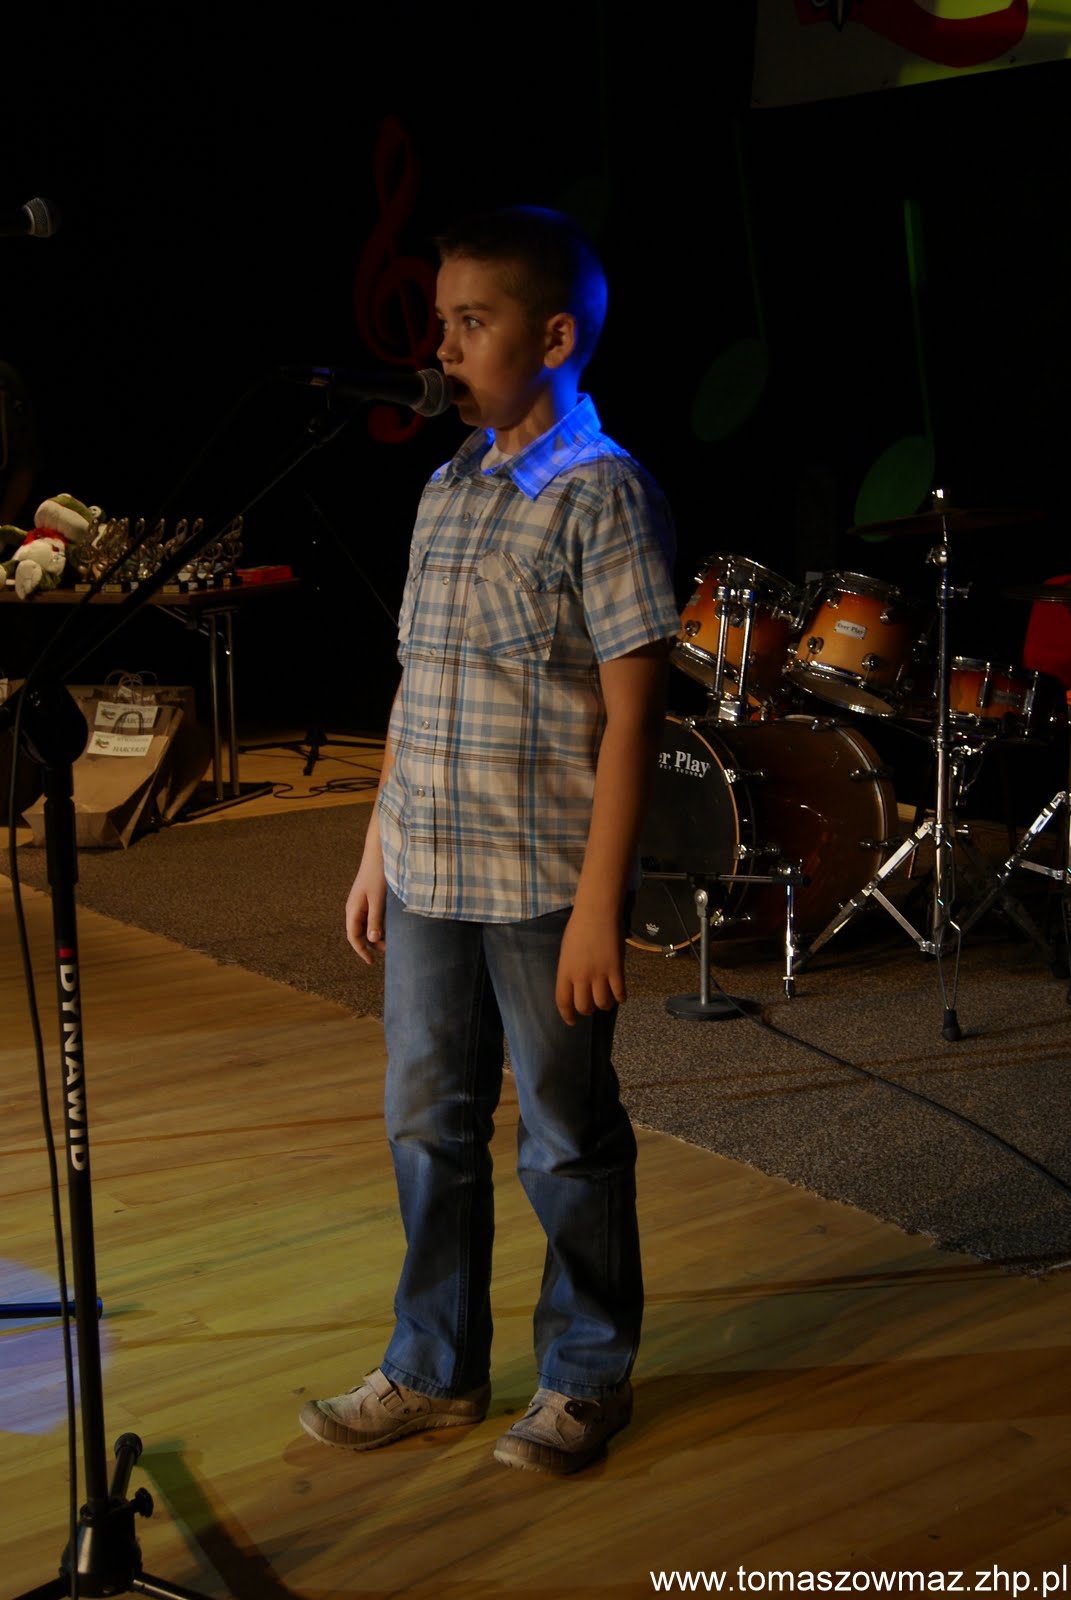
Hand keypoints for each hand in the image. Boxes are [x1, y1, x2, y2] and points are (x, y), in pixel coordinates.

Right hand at [345, 852, 386, 965]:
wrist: (379, 853)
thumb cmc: (378, 875)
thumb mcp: (378, 900)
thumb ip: (375, 920)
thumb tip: (372, 940)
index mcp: (353, 910)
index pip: (353, 937)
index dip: (361, 951)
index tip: (371, 962)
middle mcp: (355, 908)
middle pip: (360, 933)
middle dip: (372, 944)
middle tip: (389, 950)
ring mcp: (362, 903)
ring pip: (367, 925)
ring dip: (378, 934)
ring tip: (393, 939)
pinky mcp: (370, 899)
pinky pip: (373, 917)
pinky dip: (381, 924)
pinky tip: (392, 926)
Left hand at [554, 906, 626, 1025]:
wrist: (596, 912)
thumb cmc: (578, 928)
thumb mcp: (566, 952)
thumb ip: (569, 970)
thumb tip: (576, 986)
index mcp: (564, 971)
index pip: (563, 1001)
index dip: (567, 1015)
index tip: (572, 1021)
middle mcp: (580, 976)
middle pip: (584, 1006)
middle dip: (588, 1011)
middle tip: (591, 1006)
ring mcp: (599, 973)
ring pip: (602, 1003)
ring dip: (605, 1005)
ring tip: (607, 1000)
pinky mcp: (616, 969)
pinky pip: (619, 993)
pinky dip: (621, 998)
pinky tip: (620, 995)